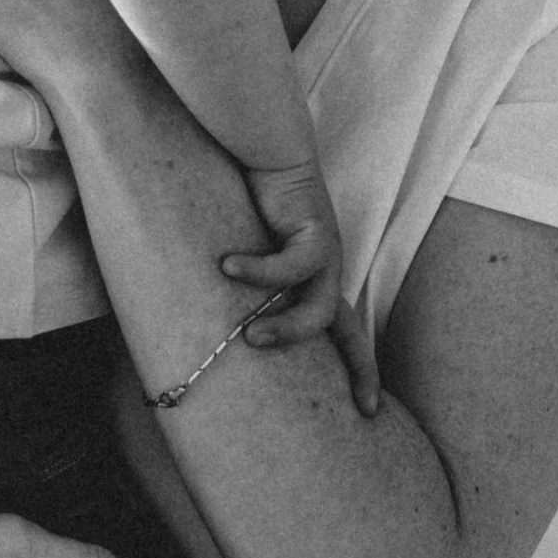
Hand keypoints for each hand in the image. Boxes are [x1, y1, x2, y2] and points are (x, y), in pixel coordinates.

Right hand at [221, 160, 382, 416]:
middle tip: (361, 411)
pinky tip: (226, 265)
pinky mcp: (316, 231)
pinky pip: (290, 266)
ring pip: (318, 312)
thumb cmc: (241, 200)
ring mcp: (325, 253)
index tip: (368, 411)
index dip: (357, 371)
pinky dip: (257, 271)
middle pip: (350, 333)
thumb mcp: (240, 258)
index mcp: (312, 281)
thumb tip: (189, 327)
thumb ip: (230, 292)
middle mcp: (325, 272)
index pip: (342, 335)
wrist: (264, 145)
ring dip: (285, 330)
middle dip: (360, 371)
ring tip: (249, 337)